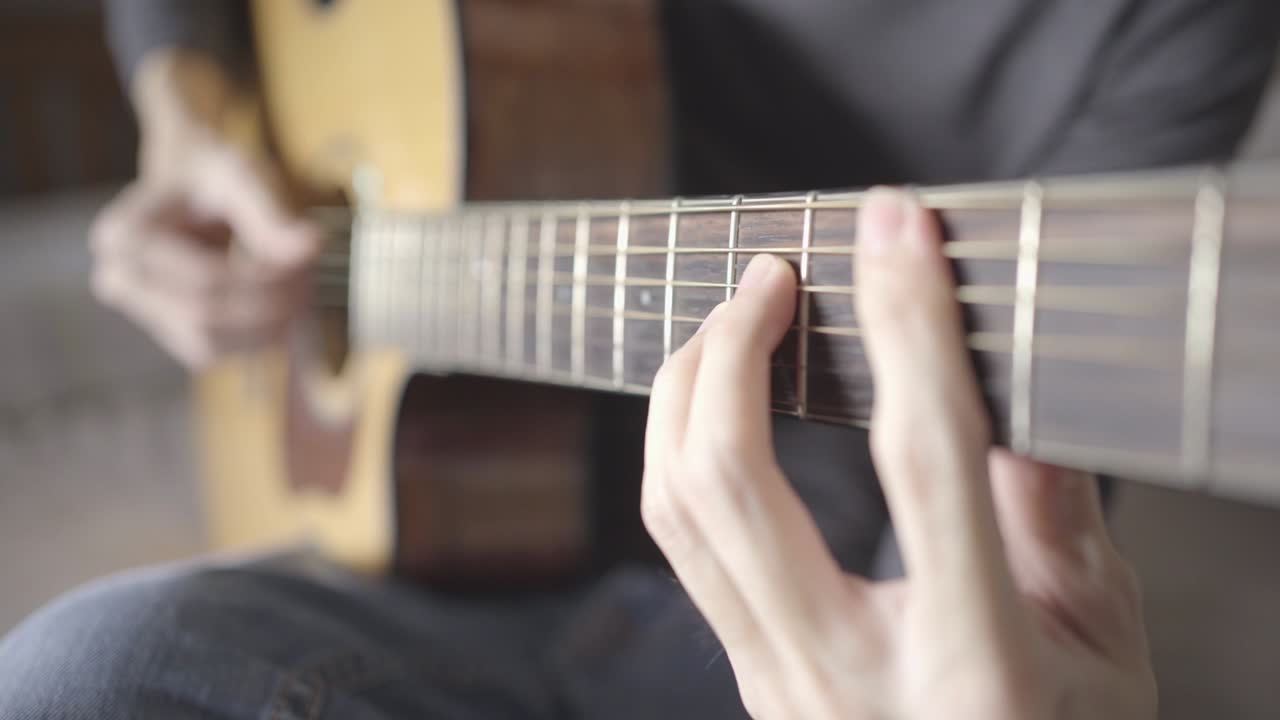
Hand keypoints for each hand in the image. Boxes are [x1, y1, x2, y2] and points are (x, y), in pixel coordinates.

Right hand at [90, 51, 319, 367]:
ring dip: (266, 325)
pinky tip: (286, 302)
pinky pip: (220, 351)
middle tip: (311, 276)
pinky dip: (259, 334)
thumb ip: (272, 213)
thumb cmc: (214, 174)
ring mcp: (144, 314)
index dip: (264, 277)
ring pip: (212, 344)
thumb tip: (312, 246)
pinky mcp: (172, 333)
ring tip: (302, 286)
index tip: (310, 256)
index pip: (204, 279)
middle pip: (206, 317)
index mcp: (122, 237)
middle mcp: (118, 280)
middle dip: (267, 305)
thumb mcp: (242, 175)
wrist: (193, 185)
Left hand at [641, 189, 1155, 718]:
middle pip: (730, 482)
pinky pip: (685, 550)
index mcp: (974, 671)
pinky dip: (683, 453)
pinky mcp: (753, 678)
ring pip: (678, 513)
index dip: (909, 328)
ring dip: (688, 395)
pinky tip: (715, 406)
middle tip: (771, 274)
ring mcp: (780, 686)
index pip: (926, 463)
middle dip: (734, 350)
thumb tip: (1008, 395)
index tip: (894, 228)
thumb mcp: (1105, 648)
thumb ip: (1059, 522)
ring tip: (736, 323)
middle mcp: (847, 680)